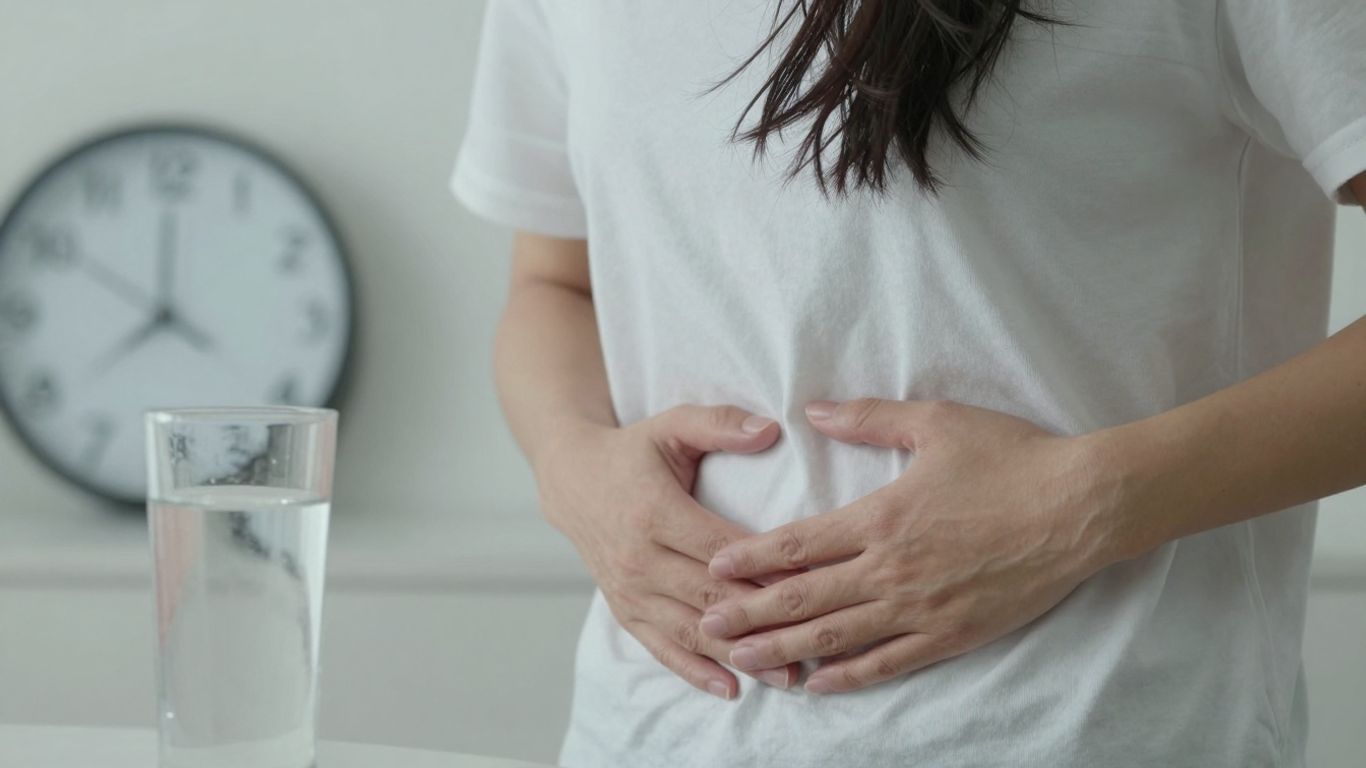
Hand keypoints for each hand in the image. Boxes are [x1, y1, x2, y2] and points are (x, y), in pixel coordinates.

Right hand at [536, 405, 799, 699]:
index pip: (721, 549)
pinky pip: (661, 648)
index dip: (766, 568)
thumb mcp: (673, 425)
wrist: (572, 480)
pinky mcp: (624, 610)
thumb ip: (720, 425)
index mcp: (655, 512)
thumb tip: (770, 429)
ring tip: (788, 676)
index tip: (812, 583)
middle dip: (762, 623)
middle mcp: (639, 558)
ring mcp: (629, 590)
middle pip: (710, 597)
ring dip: (738, 655)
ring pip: (690, 630)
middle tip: (815, 643)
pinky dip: (695, 671)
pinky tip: (731, 689)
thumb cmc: (634, 451)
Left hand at [700, 398, 1116, 693]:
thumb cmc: (1012, 457)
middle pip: (805, 598)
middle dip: (751, 613)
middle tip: (706, 624)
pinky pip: (889, 662)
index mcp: (882, 517)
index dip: (753, 558)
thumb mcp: (936, 422)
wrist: (1083, 506)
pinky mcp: (952, 633)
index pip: (800, 544)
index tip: (715, 568)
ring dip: (784, 649)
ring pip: (838, 637)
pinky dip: (849, 676)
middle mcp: (892, 569)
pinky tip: (818, 684)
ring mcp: (921, 608)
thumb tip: (813, 411)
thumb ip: (868, 417)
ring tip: (743, 660)